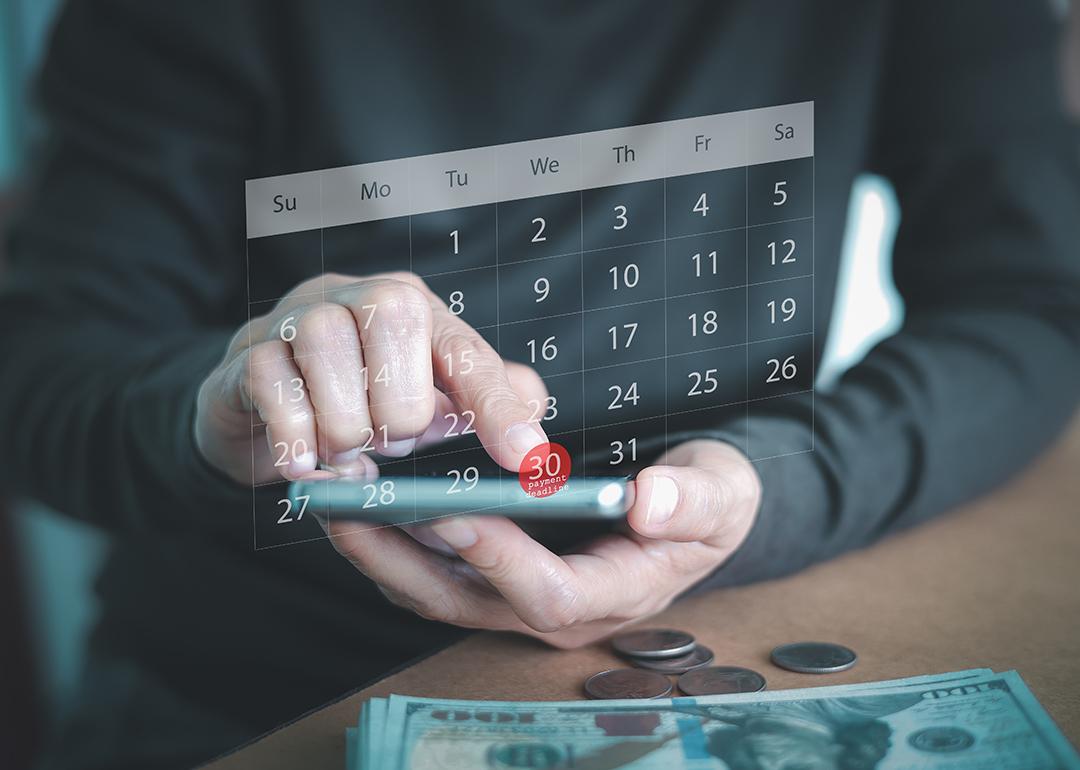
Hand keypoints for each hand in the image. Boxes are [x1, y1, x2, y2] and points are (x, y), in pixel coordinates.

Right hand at [194, 272, 549, 483]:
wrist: (262, 405)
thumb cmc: (362, 399)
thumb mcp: (432, 402)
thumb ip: (488, 402)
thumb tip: (536, 426)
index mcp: (418, 310)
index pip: (467, 353)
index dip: (497, 407)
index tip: (525, 461)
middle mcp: (361, 297)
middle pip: (397, 326)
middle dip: (398, 411)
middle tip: (387, 444)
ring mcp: (299, 317)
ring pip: (329, 351)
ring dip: (345, 426)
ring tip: (349, 453)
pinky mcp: (250, 353)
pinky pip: (272, 384)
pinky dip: (295, 435)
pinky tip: (306, 465)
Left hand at [328, 438, 760, 647]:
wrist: (690, 508)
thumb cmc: (705, 500)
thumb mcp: (721, 492)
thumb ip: (694, 500)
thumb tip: (651, 502)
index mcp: (614, 590)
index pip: (547, 592)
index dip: (498, 557)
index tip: (448, 509)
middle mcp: (557, 610)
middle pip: (467, 600)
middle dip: (402, 556)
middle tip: (349, 504)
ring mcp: (519, 600)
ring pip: (435, 592)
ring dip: (380, 551)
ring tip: (331, 498)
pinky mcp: (495, 582)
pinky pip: (431, 575)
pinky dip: (390, 545)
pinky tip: (359, 505)